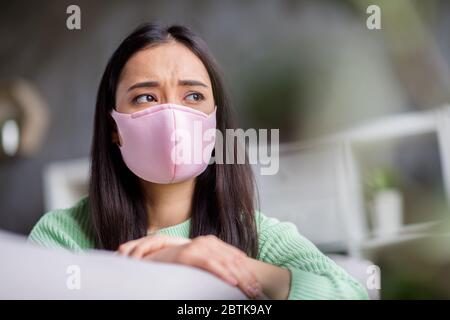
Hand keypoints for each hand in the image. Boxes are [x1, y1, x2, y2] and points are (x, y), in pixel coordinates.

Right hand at [117, 234, 262, 298]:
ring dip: (240, 277)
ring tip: (248, 290)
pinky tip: (232, 282)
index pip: (237, 258)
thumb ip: (216, 265)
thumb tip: (237, 279)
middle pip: (234, 260)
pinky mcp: (188, 253)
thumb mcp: (202, 265)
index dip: (248, 272)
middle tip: (256, 292)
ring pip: (225, 262)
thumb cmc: (179, 266)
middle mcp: (208, 242)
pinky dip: (222, 272)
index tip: (257, 287)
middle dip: (247, 277)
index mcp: (213, 243)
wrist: (154, 260)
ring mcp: (198, 246)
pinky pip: (210, 263)